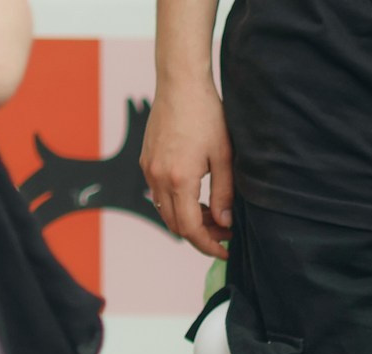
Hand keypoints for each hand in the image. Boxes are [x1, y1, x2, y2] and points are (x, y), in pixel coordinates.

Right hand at [142, 88, 232, 257]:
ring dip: (188, 221)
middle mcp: (158, 177)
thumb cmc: (206, 115)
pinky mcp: (147, 161)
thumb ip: (224, 194)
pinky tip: (197, 198)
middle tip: (225, 232)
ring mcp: (149, 169)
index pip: (190, 229)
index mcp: (179, 179)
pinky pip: (159, 194)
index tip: (225, 251)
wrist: (180, 84)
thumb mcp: (224, 157)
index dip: (208, 246)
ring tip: (214, 215)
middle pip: (176, 225)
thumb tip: (224, 223)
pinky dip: (177, 204)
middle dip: (201, 236)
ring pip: (166, 212)